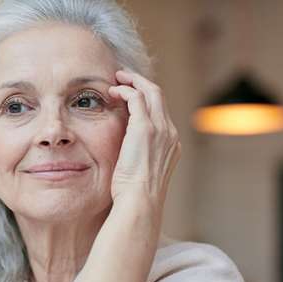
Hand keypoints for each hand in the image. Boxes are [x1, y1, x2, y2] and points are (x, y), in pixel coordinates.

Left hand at [108, 70, 180, 214]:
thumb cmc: (135, 196)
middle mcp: (170, 133)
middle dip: (141, 83)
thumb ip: (138, 158)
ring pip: (151, 91)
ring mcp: (160, 129)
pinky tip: (112, 92)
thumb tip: (125, 156)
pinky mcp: (145, 128)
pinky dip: (124, 90)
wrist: (140, 202)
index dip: (146, 100)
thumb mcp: (141, 174)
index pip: (161, 113)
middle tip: (123, 77)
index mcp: (171, 145)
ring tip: (116, 77)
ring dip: (133, 81)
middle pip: (159, 96)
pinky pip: (136, 97)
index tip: (129, 96)